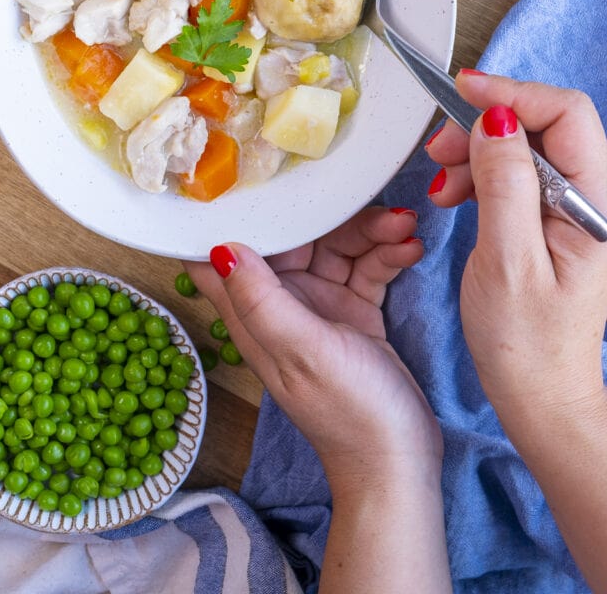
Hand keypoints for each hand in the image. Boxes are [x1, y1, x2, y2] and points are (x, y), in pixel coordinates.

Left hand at [185, 206, 441, 490]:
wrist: (400, 460)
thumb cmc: (347, 412)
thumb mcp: (301, 351)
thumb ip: (261, 300)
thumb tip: (219, 247)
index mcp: (254, 313)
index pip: (223, 254)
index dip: (226, 213)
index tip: (244, 170)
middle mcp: (282, 302)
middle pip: (294, 237)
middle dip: (329, 215)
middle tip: (370, 202)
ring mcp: (320, 305)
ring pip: (336, 246)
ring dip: (371, 232)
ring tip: (404, 227)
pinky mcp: (355, 310)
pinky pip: (367, 266)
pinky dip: (388, 254)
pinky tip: (411, 248)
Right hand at [426, 71, 606, 437]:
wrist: (540, 396)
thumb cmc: (526, 344)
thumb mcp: (506, 261)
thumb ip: (504, 184)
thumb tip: (496, 121)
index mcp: (594, 206)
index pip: (567, 114)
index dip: (514, 93)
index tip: (464, 91)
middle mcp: (591, 200)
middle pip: (544, 123)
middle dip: (487, 123)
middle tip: (439, 149)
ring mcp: (571, 209)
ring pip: (525, 144)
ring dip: (476, 151)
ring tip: (442, 181)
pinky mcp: (550, 219)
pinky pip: (516, 172)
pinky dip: (479, 173)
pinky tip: (455, 194)